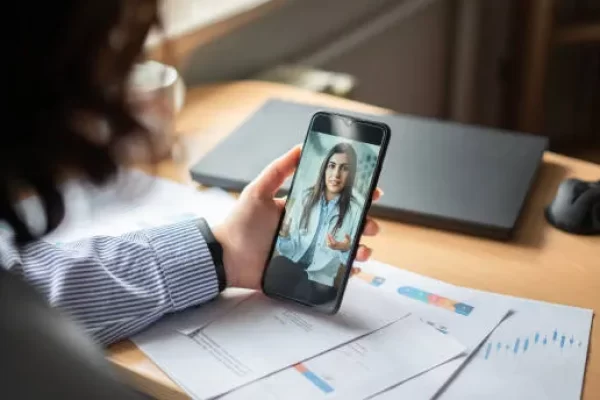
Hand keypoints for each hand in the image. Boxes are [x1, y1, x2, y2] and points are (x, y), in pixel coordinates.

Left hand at [213, 145, 382, 289]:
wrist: (225, 256)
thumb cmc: (240, 222)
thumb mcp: (258, 190)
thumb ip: (279, 169)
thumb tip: (300, 146)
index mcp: (301, 208)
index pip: (334, 200)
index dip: (355, 196)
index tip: (373, 191)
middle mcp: (308, 228)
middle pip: (344, 224)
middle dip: (364, 223)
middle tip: (371, 225)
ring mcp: (307, 249)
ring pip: (341, 247)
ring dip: (359, 247)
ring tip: (363, 248)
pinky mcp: (303, 269)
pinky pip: (330, 270)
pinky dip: (345, 271)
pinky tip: (353, 268)